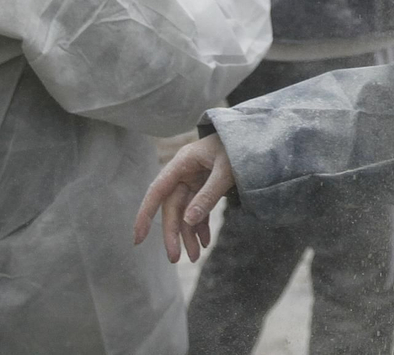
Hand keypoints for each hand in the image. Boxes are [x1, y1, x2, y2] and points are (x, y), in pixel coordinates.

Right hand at [134, 134, 234, 262]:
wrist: (255, 135)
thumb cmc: (240, 146)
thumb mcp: (226, 170)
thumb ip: (209, 194)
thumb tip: (188, 221)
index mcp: (182, 163)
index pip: (157, 191)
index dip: (145, 215)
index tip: (138, 239)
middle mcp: (184, 173)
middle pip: (173, 207)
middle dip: (173, 234)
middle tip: (175, 259)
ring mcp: (194, 180)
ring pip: (185, 212)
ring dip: (188, 234)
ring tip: (195, 256)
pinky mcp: (205, 187)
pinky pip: (198, 210)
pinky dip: (201, 226)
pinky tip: (204, 242)